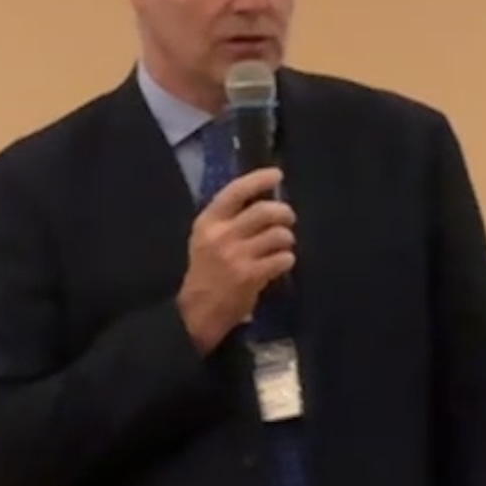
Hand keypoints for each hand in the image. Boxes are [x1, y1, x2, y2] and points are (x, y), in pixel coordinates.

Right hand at [176, 169, 294, 352]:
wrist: (198, 311)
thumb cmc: (207, 271)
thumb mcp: (207, 239)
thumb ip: (229, 219)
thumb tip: (264, 198)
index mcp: (208, 222)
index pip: (235, 191)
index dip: (259, 179)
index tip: (277, 174)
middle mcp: (221, 235)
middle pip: (264, 211)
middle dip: (284, 213)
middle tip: (288, 218)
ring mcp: (236, 256)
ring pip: (278, 235)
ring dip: (287, 239)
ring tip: (282, 246)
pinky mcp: (250, 276)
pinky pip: (283, 258)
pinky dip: (287, 259)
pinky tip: (281, 263)